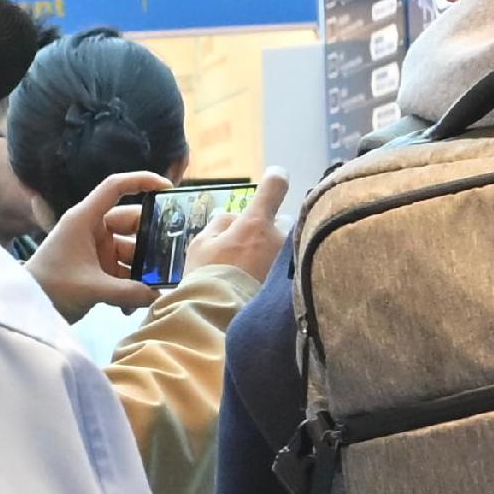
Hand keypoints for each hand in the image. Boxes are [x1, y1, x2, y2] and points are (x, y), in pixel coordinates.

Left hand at [28, 170, 159, 318]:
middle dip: (153, 240)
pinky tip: (131, 307)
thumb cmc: (49, 288)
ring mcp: (96, 249)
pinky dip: (129, 285)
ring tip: (155, 289)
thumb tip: (157, 295)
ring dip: (142, 270)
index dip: (141, 181)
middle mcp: (92, 229)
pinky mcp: (96, 268)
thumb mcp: (91, 289)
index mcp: (85, 219)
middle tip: (174, 255)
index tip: (168, 188)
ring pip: (131, 250)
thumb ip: (127, 292)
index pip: (115, 187)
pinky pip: (122, 270)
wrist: (25, 308)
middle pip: (132, 223)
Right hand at [184, 168, 290, 286]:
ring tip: (255, 268)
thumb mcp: (201, 244)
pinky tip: (261, 282)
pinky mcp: (292, 280)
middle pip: (282, 221)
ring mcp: (288, 260)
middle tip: (250, 244)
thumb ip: (220, 224)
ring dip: (275, 250)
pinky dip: (278, 269)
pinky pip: (288, 266)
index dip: (275, 178)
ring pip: (286, 245)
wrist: (219, 317)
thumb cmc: (206, 277)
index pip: (274, 187)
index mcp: (256, 222)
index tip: (275, 176)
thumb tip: (234, 217)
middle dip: (269, 228)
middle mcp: (279, 237)